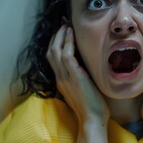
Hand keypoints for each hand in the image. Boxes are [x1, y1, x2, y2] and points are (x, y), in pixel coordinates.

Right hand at [46, 25, 109, 142]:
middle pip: (50, 51)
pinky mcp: (74, 76)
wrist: (92, 118)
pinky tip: (72, 34)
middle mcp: (60, 77)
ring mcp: (65, 76)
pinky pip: (67, 55)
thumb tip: (84, 63)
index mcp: (61, 79)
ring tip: (67, 25)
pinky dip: (68, 42)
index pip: (52, 57)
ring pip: (55, 50)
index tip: (62, 32)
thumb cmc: (91, 104)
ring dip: (60, 36)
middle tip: (63, 24)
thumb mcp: (81, 87)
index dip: (56, 43)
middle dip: (56, 36)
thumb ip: (78, 76)